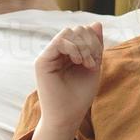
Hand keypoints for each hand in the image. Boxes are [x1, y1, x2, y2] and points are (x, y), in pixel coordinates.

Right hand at [32, 23, 103, 139]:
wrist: (67, 116)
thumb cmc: (80, 96)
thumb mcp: (94, 66)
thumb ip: (95, 46)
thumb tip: (96, 23)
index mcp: (69, 53)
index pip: (81, 32)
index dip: (93, 40)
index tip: (97, 61)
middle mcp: (57, 53)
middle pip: (76, 29)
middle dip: (89, 43)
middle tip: (92, 63)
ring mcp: (48, 56)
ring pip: (68, 32)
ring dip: (83, 46)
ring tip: (87, 63)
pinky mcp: (42, 61)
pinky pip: (59, 41)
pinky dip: (73, 48)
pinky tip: (77, 61)